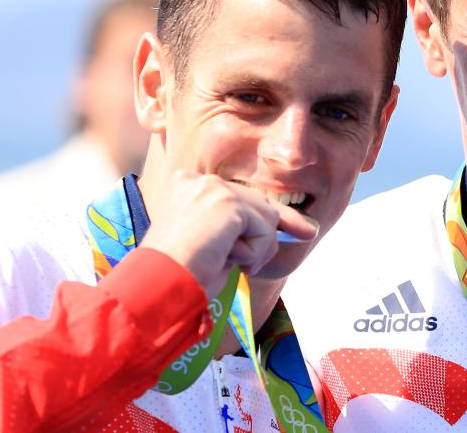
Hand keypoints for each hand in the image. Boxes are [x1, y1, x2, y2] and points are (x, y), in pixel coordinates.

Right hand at [140, 171, 318, 296]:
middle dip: (285, 221)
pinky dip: (254, 253)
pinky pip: (264, 230)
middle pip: (258, 202)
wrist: (157, 285)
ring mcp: (213, 188)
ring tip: (223, 261)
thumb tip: (289, 227)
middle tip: (309, 231)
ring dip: (256, 250)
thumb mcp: (214, 245)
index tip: (301, 224)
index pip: (239, 197)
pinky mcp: (227, 203)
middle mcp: (198, 180)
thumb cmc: (180, 275)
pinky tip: (225, 257)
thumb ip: (241, 230)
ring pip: (265, 217)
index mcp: (186, 186)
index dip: (267, 214)